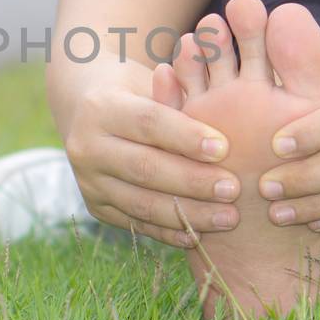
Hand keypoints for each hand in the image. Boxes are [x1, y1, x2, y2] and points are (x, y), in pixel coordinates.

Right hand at [57, 63, 244, 247]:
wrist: (91, 115)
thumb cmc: (140, 94)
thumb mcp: (155, 85)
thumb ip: (180, 96)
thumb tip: (216, 97)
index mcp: (101, 107)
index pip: (147, 123)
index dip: (186, 137)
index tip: (225, 148)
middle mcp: (86, 146)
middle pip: (144, 167)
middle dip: (193, 181)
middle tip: (233, 188)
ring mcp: (88, 181)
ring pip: (141, 203)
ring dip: (188, 214)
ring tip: (228, 217)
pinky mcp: (95, 207)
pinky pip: (136, 223)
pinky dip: (169, 232)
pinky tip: (201, 234)